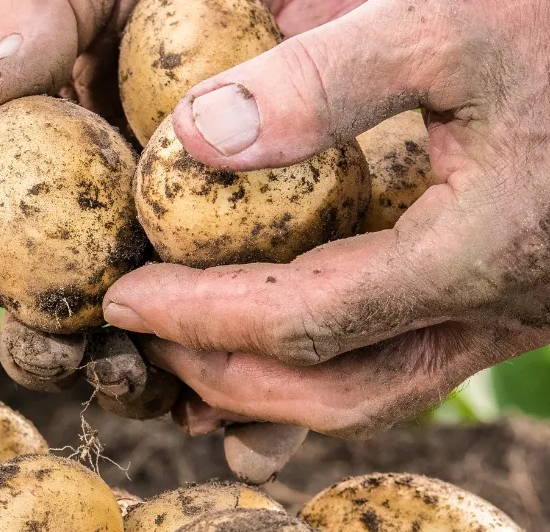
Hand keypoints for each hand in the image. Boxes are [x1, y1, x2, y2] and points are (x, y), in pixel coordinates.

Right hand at [0, 0, 314, 480]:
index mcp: (39, 170)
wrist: (305, 11)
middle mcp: (92, 239)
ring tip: (139, 379)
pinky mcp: (250, 311)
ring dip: (124, 386)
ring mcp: (167, 280)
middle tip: (52, 347)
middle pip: (37, 317)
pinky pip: (236, 378)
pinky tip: (249, 434)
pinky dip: (241, 418)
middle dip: (35, 348)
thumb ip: (40, 15)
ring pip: (126, 362)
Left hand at [105, 0, 549, 440]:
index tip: (123, 299)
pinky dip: (326, 364)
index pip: (301, 322)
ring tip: (195, 360)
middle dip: (225, 376)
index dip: (200, 317)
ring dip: (274, 389)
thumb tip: (194, 139)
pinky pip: (404, 363)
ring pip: (374, 393)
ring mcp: (512, 318)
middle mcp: (496, 312)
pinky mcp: (514, 300)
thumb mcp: (460, 19)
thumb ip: (328, 80)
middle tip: (147, 342)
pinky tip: (279, 339)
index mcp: (477, 255)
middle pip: (332, 392)